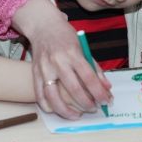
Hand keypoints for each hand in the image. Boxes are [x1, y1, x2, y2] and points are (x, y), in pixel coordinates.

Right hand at [12, 0, 112, 118]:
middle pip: (73, 89)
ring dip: (66, 110)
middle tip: (95, 108)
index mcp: (73, 53)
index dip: (99, 92)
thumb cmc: (65, 36)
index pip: (89, 77)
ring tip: (77, 115)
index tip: (106, 101)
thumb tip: (106, 87)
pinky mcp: (34, 72)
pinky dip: (47, 106)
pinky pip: (39, 94)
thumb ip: (95, 68)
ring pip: (53, 96)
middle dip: (87, 103)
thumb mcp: (83, 47)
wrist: (43, 26)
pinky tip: (57, 110)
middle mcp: (58, 61)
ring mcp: (44, 68)